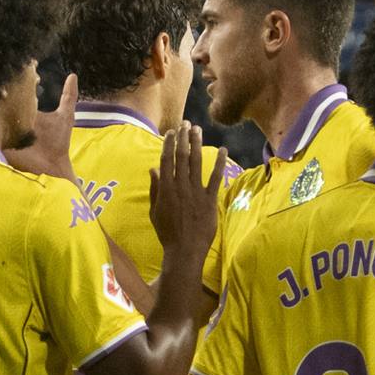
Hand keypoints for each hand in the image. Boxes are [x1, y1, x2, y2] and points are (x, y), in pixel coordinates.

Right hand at [10, 72, 79, 181]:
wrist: (51, 167)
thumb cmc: (58, 143)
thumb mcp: (65, 116)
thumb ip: (68, 96)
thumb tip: (73, 75)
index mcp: (25, 112)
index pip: (15, 95)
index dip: (13, 85)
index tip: (10, 71)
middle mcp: (12, 121)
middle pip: (1, 104)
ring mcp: (4, 132)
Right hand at [149, 121, 217, 277]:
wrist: (184, 251)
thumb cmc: (167, 233)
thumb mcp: (155, 211)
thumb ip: (155, 189)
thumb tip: (152, 169)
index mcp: (166, 189)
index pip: (166, 160)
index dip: (169, 144)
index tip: (171, 132)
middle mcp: (180, 187)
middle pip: (181, 157)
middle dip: (183, 138)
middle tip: (186, 123)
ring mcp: (195, 192)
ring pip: (196, 163)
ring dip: (197, 144)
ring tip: (198, 129)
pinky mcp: (209, 200)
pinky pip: (215, 178)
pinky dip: (219, 164)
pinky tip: (222, 150)